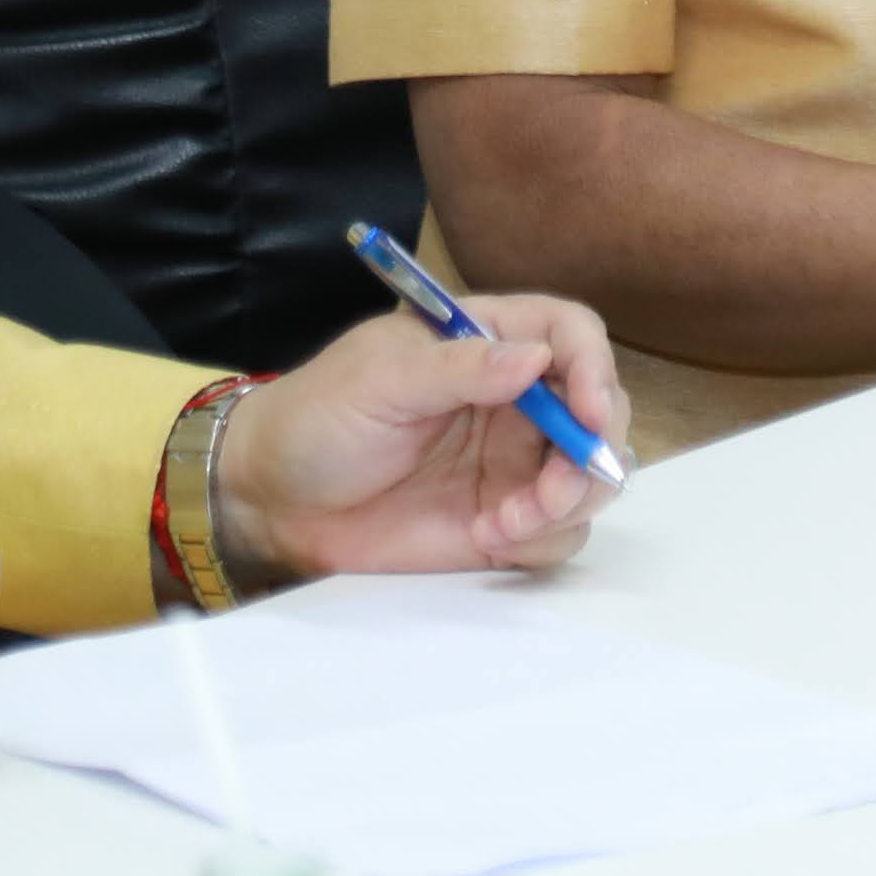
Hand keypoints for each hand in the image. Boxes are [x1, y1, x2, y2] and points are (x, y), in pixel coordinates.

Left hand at [213, 299, 629, 584]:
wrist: (273, 503)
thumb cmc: (317, 420)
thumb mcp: (377, 379)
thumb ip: (456, 368)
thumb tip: (535, 359)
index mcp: (488, 342)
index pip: (572, 336)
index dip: (595, 368)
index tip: (588, 413)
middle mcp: (516, 400)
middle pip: (601, 410)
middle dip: (592, 452)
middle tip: (551, 490)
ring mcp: (514, 463)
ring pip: (592, 477)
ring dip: (570, 502)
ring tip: (507, 523)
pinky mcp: (505, 521)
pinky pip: (561, 532)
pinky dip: (544, 539)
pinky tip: (489, 538)